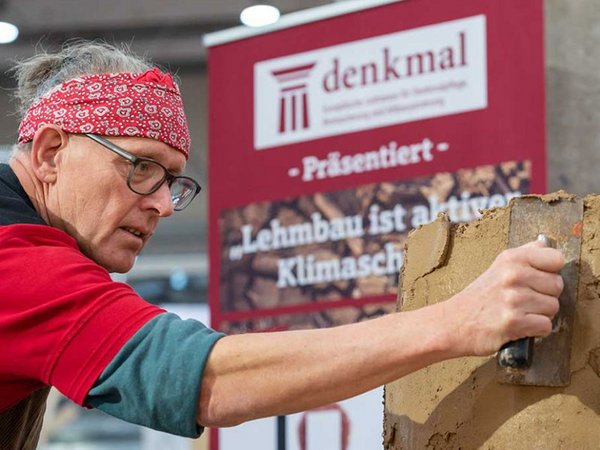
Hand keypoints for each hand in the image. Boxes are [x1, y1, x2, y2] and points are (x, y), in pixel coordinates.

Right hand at [443, 240, 564, 356]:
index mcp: (511, 258)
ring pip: (553, 307)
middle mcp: (513, 275)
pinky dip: (535, 330)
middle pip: (558, 286)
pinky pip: (545, 326)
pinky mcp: (513, 322)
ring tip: (519, 312)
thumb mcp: (498, 266)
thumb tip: (544, 244)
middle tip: (523, 300)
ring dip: (539, 314)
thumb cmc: (480, 297)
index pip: (556, 259)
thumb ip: (524, 254)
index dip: (550, 272)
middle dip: (545, 296)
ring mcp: (513, 299)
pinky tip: (519, 325)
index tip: (537, 280)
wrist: (454, 323)